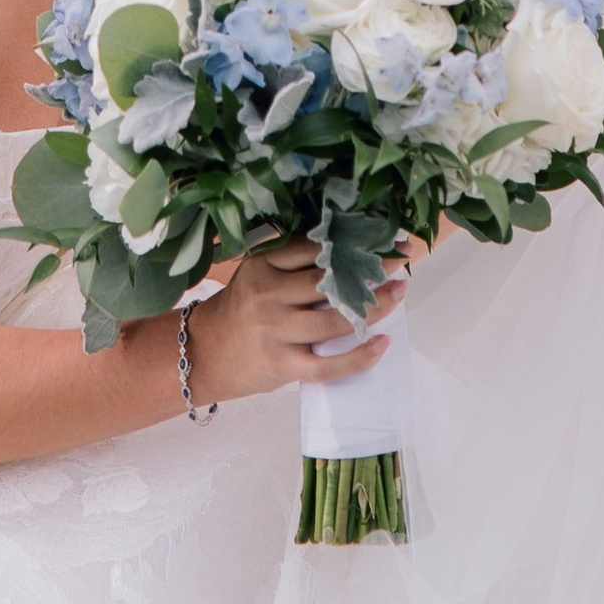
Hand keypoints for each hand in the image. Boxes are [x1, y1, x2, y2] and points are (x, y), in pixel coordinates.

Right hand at [182, 243, 407, 403]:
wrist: (203, 354)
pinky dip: (359, 357)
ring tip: (397, 293)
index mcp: (262, 265)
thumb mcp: (258, 275)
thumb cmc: (242, 311)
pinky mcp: (281, 365)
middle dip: (370, 271)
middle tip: (400, 261)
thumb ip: (293, 263)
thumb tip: (351, 252)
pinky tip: (381, 344)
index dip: (352, 241)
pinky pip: (327, 366)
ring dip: (373, 308)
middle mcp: (267, 295)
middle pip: (329, 282)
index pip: (314, 247)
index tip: (383, 237)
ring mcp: (274, 332)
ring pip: (334, 322)